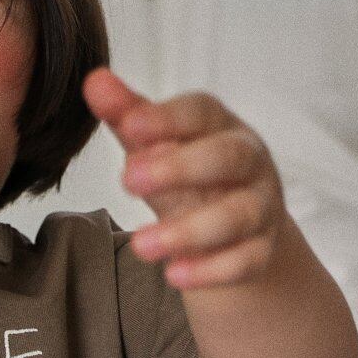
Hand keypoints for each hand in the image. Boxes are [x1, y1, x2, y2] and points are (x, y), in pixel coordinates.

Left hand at [82, 66, 289, 288]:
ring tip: (140, 246)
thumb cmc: (191, 177)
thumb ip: (128, 117)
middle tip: (128, 180)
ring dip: (188, 232)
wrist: (237, 232)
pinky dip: (211, 271)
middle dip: (180, 168)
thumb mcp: (158, 148)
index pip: (200, 113)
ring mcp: (261, 207)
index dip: (167, 119)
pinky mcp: (262, 251)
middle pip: (228, 157)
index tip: (129, 127)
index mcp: (220, 127)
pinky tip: (174, 276)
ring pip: (237, 216)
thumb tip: (95, 82)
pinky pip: (245, 262)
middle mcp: (249, 162)